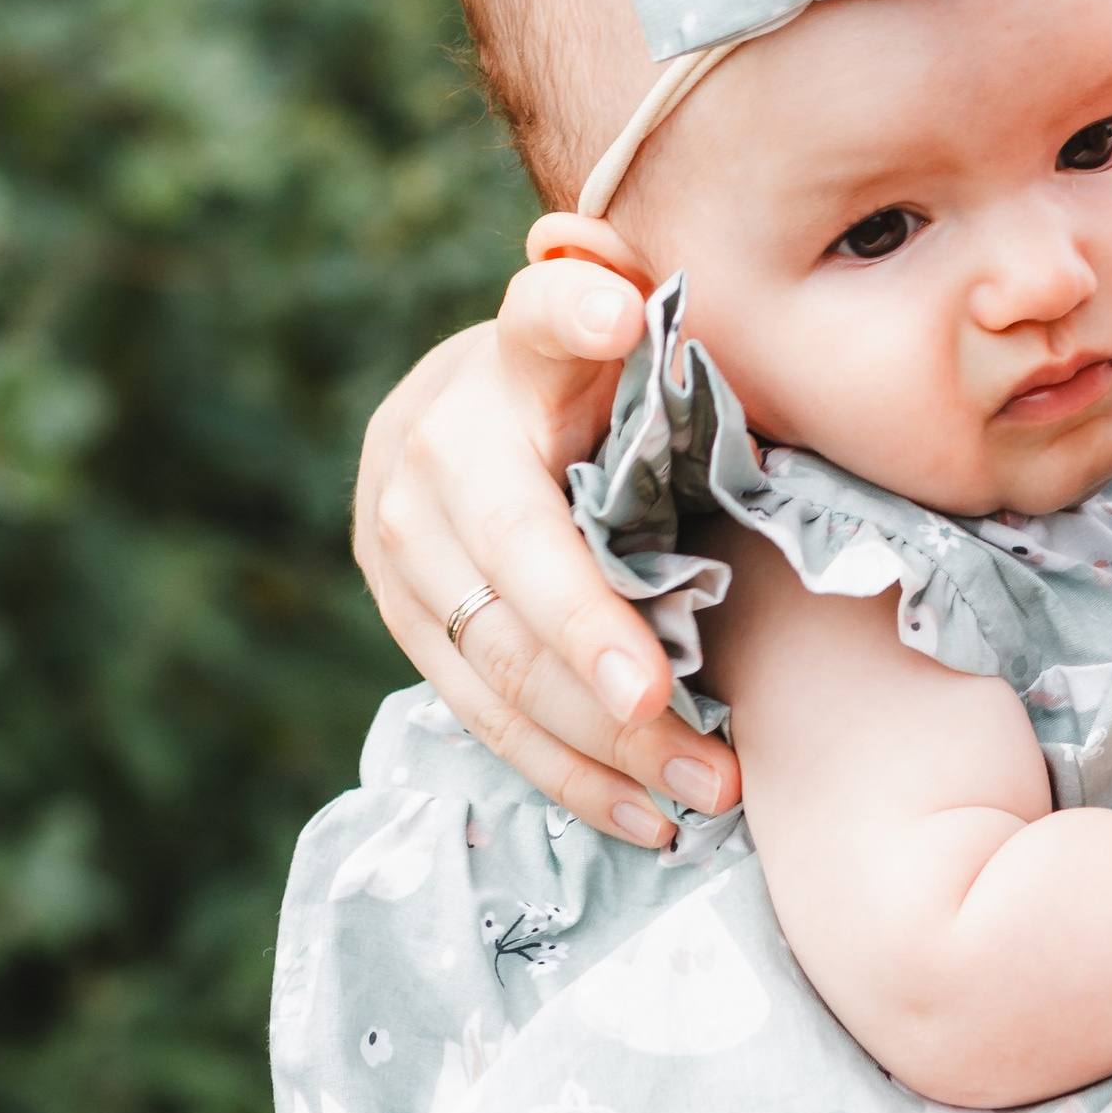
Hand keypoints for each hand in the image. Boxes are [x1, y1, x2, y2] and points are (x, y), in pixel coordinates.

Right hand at [353, 237, 738, 846]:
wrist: (464, 425)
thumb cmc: (597, 396)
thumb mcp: (632, 345)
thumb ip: (654, 324)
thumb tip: (639, 294)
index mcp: (514, 360)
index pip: (540, 318)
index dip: (572, 312)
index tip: (619, 312)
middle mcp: (438, 445)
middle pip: (521, 551)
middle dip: (595, 641)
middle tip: (679, 716)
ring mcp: (402, 542)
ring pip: (501, 657)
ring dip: (607, 740)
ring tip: (709, 788)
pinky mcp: (402, 620)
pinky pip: (485, 716)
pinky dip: (571, 774)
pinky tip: (649, 818)